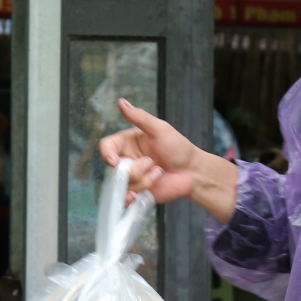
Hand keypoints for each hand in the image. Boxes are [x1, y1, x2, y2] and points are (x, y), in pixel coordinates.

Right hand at [98, 100, 239, 221]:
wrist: (193, 172)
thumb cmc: (178, 148)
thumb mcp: (159, 129)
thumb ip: (139, 117)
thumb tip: (121, 101)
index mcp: (128, 143)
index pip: (106, 147)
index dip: (107, 155)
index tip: (115, 162)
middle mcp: (127, 160)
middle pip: (113, 169)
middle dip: (133, 170)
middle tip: (151, 164)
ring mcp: (132, 178)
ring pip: (122, 184)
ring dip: (143, 180)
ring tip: (159, 174)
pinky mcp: (137, 193)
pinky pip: (125, 199)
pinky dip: (131, 198)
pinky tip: (141, 195)